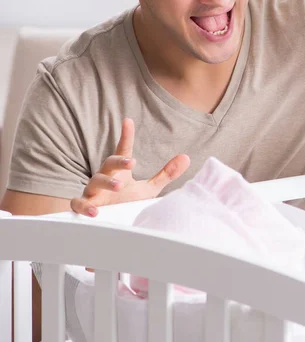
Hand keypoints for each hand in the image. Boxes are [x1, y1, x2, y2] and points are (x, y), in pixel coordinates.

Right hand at [70, 118, 189, 215]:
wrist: (113, 224)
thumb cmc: (127, 203)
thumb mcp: (149, 189)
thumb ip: (166, 174)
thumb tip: (186, 157)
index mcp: (119, 172)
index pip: (123, 151)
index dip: (126, 136)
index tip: (128, 121)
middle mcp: (104, 178)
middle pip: (109, 163)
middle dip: (119, 161)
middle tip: (132, 162)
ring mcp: (93, 192)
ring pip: (95, 182)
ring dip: (107, 183)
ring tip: (119, 186)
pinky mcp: (85, 206)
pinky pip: (78, 203)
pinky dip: (84, 206)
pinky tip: (95, 211)